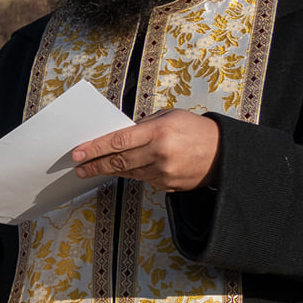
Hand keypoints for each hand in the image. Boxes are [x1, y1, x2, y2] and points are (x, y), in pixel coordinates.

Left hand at [71, 109, 221, 191]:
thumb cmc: (196, 130)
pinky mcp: (167, 185)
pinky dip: (133, 173)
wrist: (225, 153)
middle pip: (118, 161)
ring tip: (94, 168)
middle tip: (78, 167)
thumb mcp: (170, 117)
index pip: (118, 141)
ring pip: (127, 172)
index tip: (77, 153)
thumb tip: (116, 136)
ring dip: (109, 170)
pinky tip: (126, 169)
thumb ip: (143, 126)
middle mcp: (160, 153)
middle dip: (94, 164)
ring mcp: (164, 172)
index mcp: (159, 132)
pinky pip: (142, 179)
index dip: (95, 148)